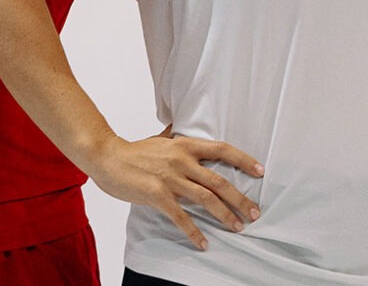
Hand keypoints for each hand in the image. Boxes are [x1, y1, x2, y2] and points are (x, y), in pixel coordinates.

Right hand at [88, 132, 262, 250]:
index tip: (260, 171)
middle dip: (240, 198)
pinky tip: (203, 242)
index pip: (222, 150)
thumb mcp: (160, 138)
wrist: (106, 157)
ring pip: (206, 198)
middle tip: (254, 212)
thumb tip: (177, 126)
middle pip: (219, 180)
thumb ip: (172, 136)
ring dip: (224, 214)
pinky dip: (194, 231)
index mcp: (185, 145)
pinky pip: (181, 216)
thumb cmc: (134, 150)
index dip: (244, 160)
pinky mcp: (157, 194)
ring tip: (237, 227)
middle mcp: (182, 160)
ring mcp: (170, 178)